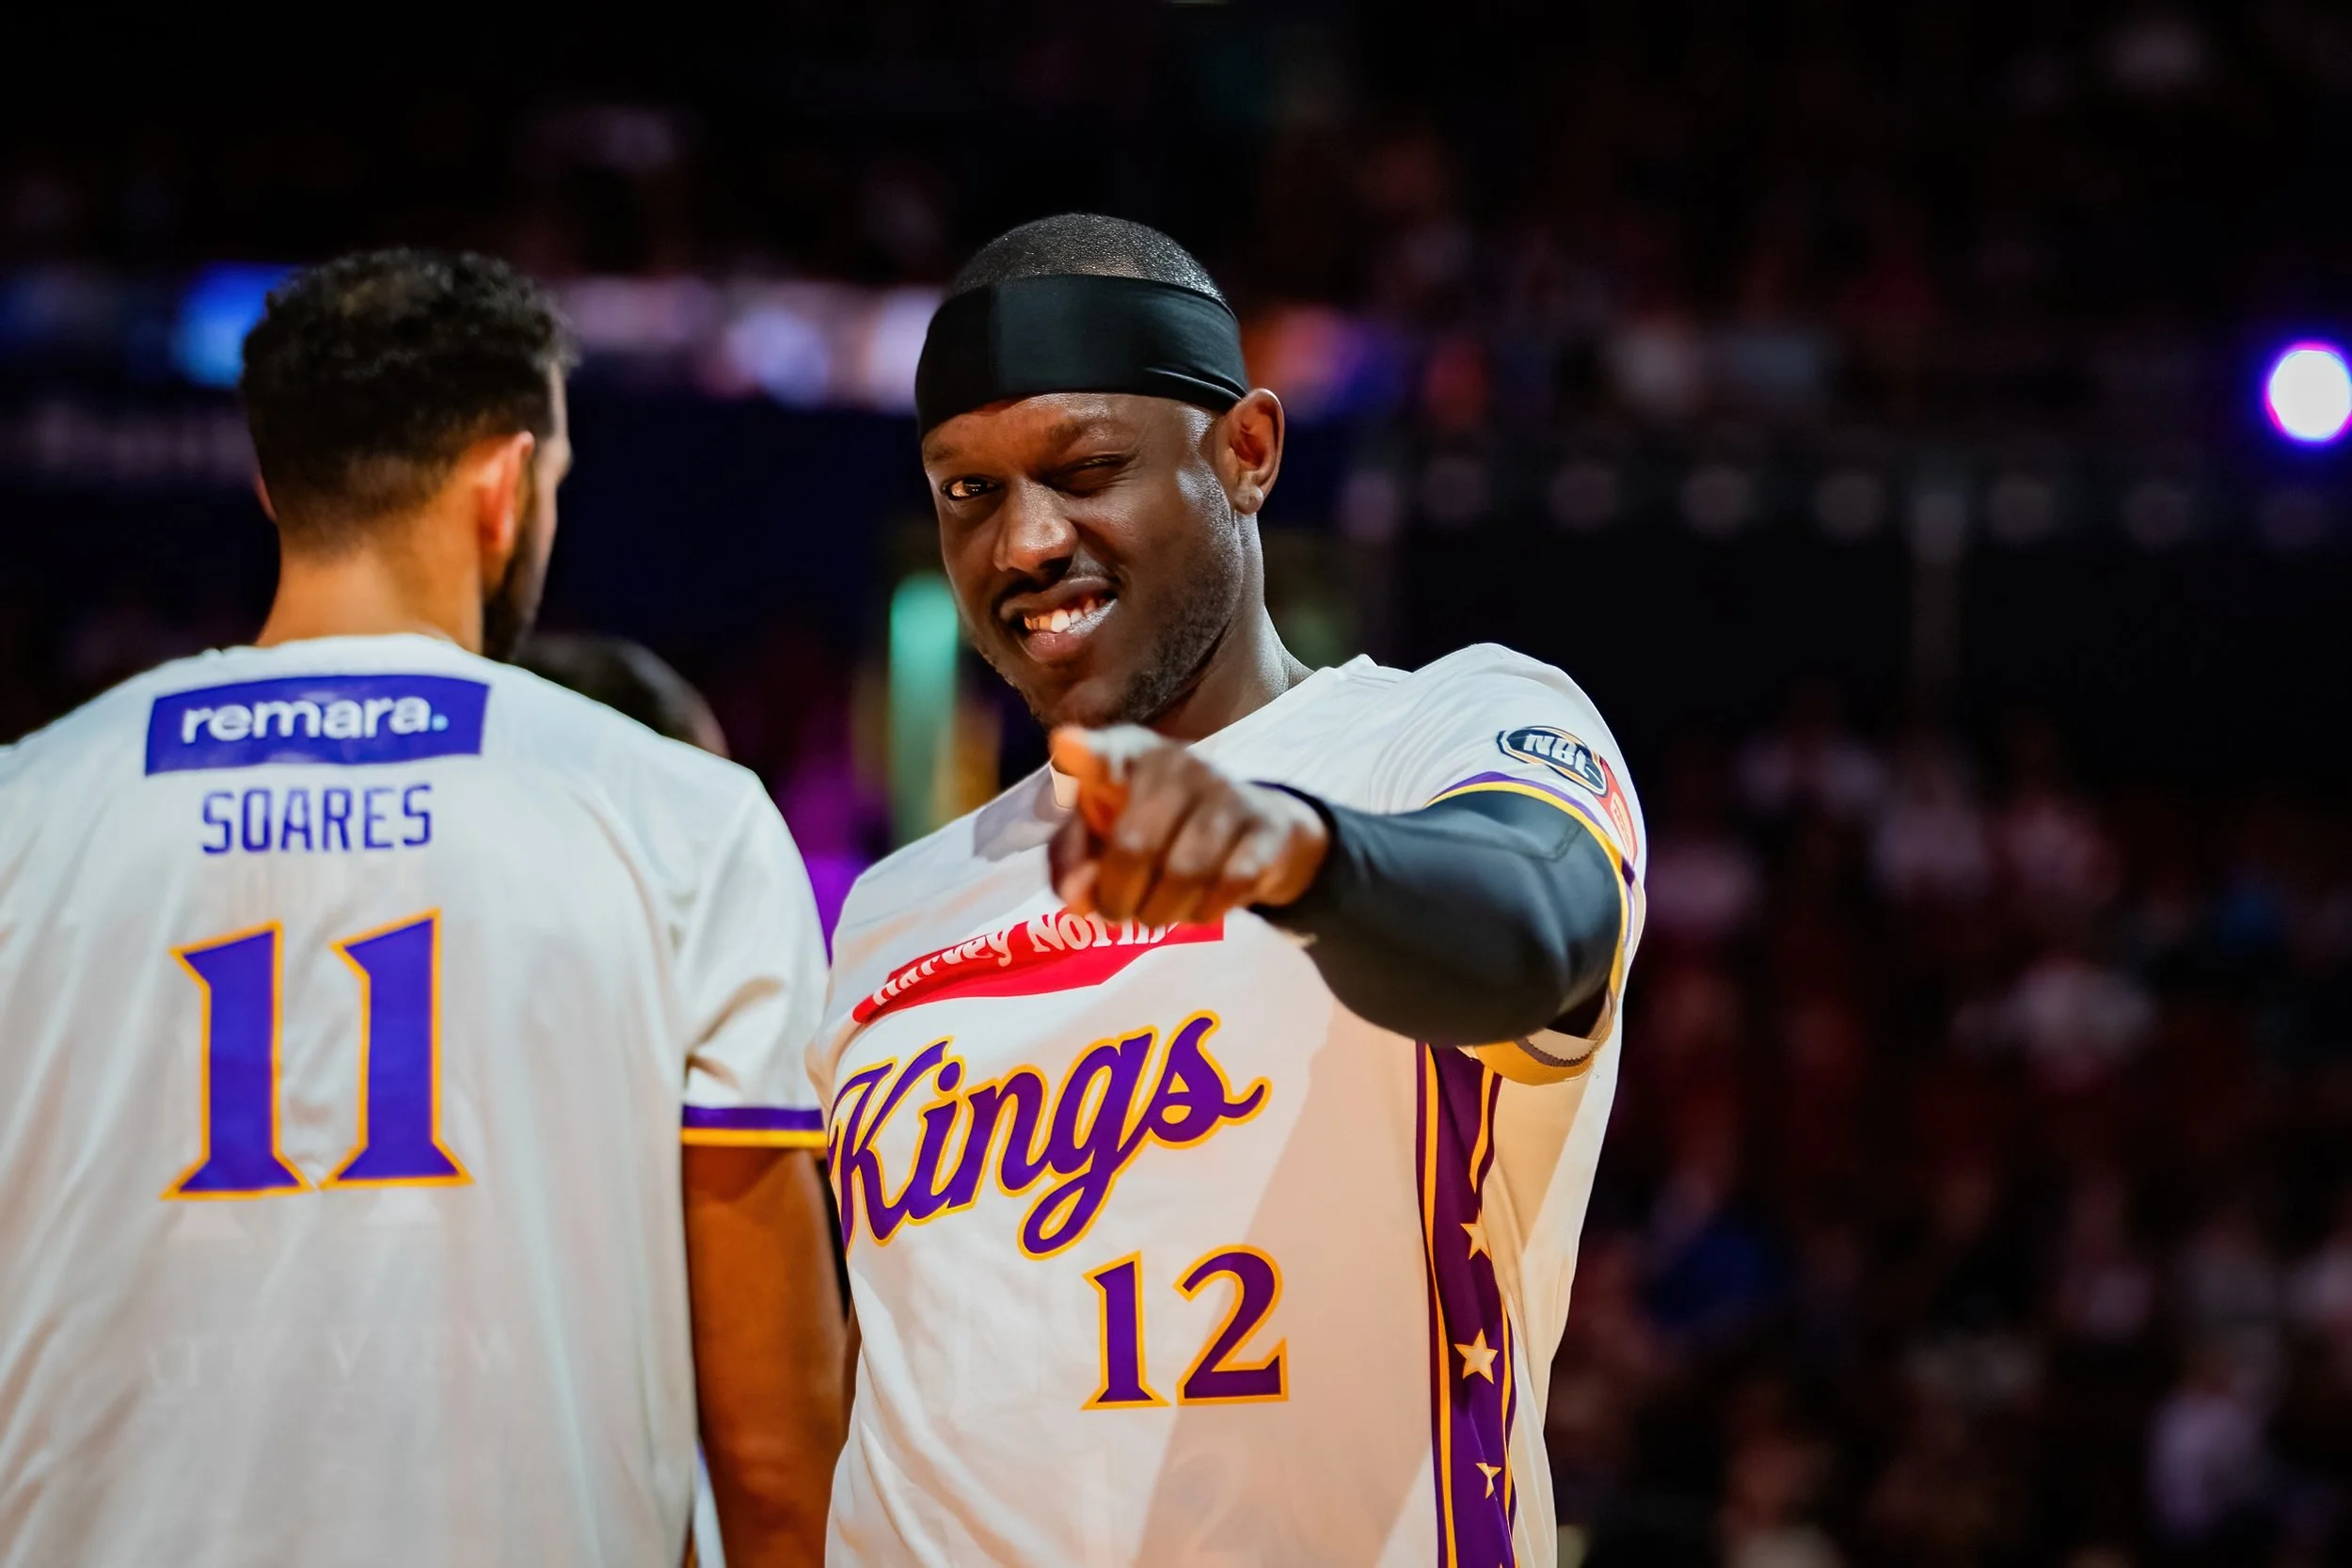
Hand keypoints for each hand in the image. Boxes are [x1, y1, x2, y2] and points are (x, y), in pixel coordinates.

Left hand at [1048, 725, 1329, 925]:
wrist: (1259, 832)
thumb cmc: (1162, 831)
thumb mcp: (1106, 838)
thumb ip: (1073, 864)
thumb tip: (1077, 900)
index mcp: (1126, 755)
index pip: (1099, 753)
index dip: (1082, 755)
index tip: (1066, 746)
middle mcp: (1175, 762)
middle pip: (1134, 846)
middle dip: (1117, 899)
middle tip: (1118, 914)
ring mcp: (1224, 790)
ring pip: (1183, 872)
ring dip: (1160, 913)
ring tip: (1157, 915)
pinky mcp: (1265, 824)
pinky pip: (1230, 883)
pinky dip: (1205, 911)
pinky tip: (1200, 907)